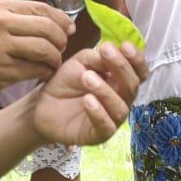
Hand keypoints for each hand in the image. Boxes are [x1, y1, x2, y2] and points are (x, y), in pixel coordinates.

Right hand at [0, 0, 73, 99]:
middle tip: (60, 49)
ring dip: (55, 58)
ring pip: (45, 49)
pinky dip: (46, 72)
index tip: (69, 30)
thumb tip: (63, 22)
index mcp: (1, 8)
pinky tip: (42, 73)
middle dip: (61, 40)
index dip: (62, 20)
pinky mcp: (3, 70)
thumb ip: (23, 18)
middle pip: (48, 28)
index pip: (43, 9)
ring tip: (51, 63)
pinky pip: (37, 69)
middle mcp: (0, 24)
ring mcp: (1, 47)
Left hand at [33, 42, 147, 146]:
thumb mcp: (79, 63)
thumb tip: (112, 52)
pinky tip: (87, 100)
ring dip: (105, 90)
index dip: (136, 59)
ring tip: (87, 77)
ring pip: (120, 107)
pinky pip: (106, 125)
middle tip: (105, 52)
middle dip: (121, 67)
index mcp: (120, 82)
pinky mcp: (99, 134)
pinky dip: (98, 112)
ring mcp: (112, 119)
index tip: (125, 46)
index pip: (138, 72)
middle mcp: (121, 100)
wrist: (42, 106)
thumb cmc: (65, 84)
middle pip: (132, 86)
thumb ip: (96, 58)